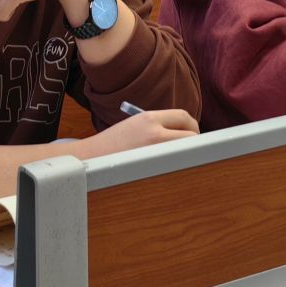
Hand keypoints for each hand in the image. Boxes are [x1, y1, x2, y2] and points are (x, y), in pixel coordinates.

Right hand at [74, 108, 198, 158]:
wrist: (91, 158)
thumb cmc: (115, 142)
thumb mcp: (136, 123)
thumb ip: (159, 124)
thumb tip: (187, 131)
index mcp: (149, 118)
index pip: (184, 116)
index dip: (192, 124)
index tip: (191, 131)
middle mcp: (154, 133)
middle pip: (191, 134)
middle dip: (194, 140)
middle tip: (190, 147)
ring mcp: (154, 153)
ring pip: (186, 152)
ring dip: (188, 153)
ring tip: (180, 156)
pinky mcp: (152, 170)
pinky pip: (175, 166)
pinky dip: (178, 165)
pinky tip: (171, 167)